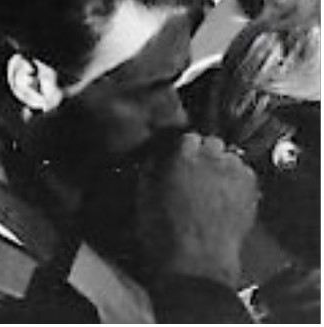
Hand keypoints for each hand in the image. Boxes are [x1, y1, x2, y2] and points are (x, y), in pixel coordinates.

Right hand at [136, 132, 258, 288]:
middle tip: (196, 172)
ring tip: (214, 184)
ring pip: (231, 158)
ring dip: (223, 166)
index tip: (179, 158)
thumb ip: (152, 168)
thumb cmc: (166, 230)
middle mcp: (212, 158)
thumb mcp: (144, 194)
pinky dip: (238, 181)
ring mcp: (235, 174)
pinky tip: (228, 195)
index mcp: (183, 155)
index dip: (183, 149)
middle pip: (213, 143)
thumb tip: (156, 157)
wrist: (197, 259)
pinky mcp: (251, 191)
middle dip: (206, 154)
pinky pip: (246, 176)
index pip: (187, 137)